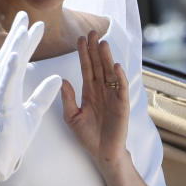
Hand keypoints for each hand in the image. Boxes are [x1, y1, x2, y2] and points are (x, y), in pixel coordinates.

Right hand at [0, 11, 61, 185]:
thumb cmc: (9, 140)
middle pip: (9, 57)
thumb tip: (58, 78)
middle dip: (18, 36)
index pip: (19, 61)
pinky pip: (5, 87)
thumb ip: (43, 96)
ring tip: (22, 28)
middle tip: (25, 15)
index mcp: (10, 90)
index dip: (27, 43)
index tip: (37, 25)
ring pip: (6, 68)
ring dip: (14, 46)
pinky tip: (16, 55)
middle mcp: (2, 90)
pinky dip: (10, 70)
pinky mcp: (0, 110)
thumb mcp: (33, 115)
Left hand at [61, 30, 129, 169]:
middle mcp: (102, 90)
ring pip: (109, 73)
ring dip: (107, 58)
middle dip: (95, 49)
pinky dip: (119, 77)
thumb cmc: (87, 136)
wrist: (102, 153)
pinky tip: (115, 66)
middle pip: (98, 65)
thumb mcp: (72, 117)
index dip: (83, 53)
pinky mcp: (122, 105)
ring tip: (103, 43)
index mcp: (89, 91)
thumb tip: (63, 80)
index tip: (80, 38)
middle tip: (92, 32)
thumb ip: (68, 99)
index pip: (86, 68)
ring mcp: (113, 96)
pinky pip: (121, 88)